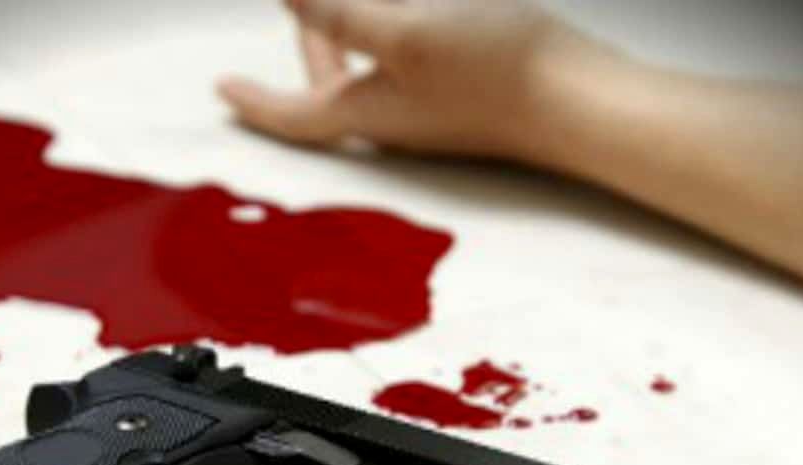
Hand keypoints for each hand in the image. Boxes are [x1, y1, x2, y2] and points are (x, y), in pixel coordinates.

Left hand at [217, 0, 608, 161]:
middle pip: (329, 86)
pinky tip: (402, 11)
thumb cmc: (498, 75)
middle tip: (292, 12)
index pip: (292, 111)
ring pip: (369, 69)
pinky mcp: (466, 92)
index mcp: (367, 110)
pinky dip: (390, 29)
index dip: (253, 98)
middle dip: (305, 46)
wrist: (581, 104)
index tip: (221, 89)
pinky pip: (407, 60)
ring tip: (335, 5)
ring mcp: (432, 108)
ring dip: (346, 32)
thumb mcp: (405, 31)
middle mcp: (394, 117)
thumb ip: (339, 13)